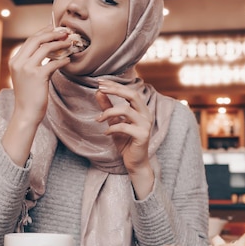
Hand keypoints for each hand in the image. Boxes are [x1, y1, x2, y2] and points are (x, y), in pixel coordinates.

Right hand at [2, 26, 71, 165]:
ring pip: (45, 48)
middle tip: (65, 32)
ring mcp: (27, 69)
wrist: (26, 113)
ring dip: (60, 44)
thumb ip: (33, 63)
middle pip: (36, 39)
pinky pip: (53, 63)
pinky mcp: (37, 76)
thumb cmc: (29, 96)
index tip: (55, 29)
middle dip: (52, 33)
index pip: (30, 40)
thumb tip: (50, 51)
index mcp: (14, 61)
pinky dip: (63, 60)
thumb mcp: (26, 76)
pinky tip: (69, 60)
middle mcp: (18, 62)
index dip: (44, 32)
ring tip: (70, 43)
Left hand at [95, 80, 153, 196]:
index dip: (115, 85)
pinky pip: (124, 126)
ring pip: (126, 110)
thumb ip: (108, 107)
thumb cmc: (126, 142)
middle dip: (115, 90)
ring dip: (108, 112)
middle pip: (132, 95)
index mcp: (141, 109)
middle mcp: (146, 114)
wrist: (135, 163)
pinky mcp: (142, 135)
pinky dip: (112, 128)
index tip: (100, 82)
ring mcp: (146, 125)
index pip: (130, 91)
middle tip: (100, 89)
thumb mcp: (114, 122)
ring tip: (98, 119)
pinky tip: (106, 132)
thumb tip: (98, 92)